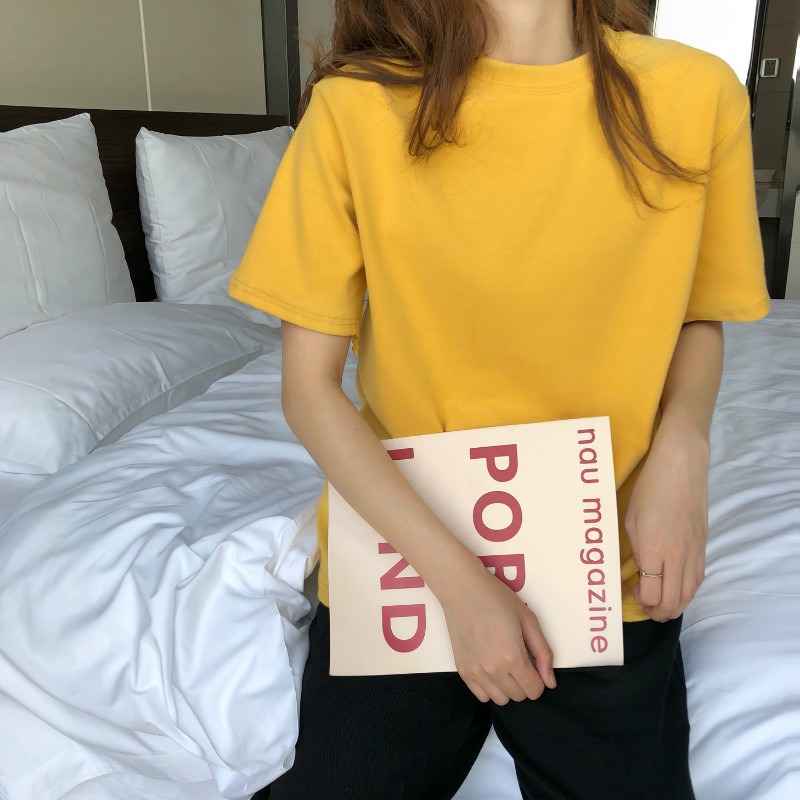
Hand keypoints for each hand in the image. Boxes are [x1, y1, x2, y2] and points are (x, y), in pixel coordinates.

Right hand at [438, 565, 555, 704]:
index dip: (539, 679)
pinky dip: (489, 688)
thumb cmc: (496, 598)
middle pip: (519, 696)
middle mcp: (493, 670)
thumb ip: (543, 653)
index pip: (534, 690)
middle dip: (524, 682)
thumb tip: (550, 682)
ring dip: (507, 687)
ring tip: (504, 664)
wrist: (462, 589)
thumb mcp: (528, 619)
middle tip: (519, 659)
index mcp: (512, 657)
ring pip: (500, 700)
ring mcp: (475, 672)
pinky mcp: (462, 670)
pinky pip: (481, 696)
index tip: (533, 665)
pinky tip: (490, 668)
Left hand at [625, 423, 708, 621]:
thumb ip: (637, 548)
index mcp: (655, 549)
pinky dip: (687, 590)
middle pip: (673, 601)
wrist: (681, 466)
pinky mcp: (703, 545)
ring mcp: (694, 551)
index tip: (632, 590)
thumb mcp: (632, 519)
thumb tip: (640, 569)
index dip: (642, 601)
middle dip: (658, 612)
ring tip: (660, 604)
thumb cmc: (649, 488)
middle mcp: (678, 556)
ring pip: (690, 594)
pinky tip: (676, 587)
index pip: (653, 594)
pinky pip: (698, 579)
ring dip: (675, 605)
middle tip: (645, 606)